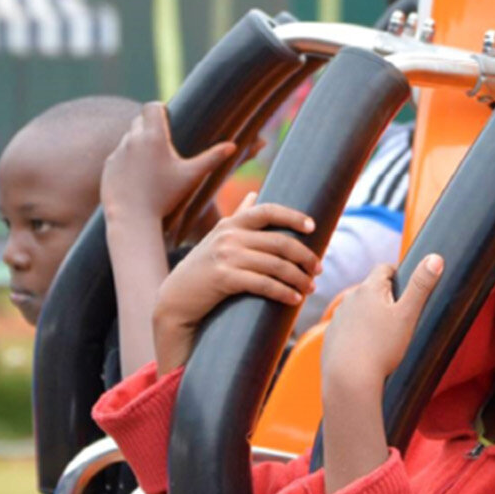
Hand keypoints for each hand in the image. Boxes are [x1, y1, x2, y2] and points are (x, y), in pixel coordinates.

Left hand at [101, 102, 236, 225]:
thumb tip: (233, 146)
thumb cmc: (165, 197)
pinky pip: (119, 155)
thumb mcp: (192, 176)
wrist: (132, 217)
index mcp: (153, 136)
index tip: (168, 117)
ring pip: (129, 138)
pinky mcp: (108, 165)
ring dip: (139, 144)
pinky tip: (139, 177)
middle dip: (150, 126)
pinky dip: (128, 161)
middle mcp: (132, 139)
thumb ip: (212, 158)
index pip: (152, 107)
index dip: (160, 109)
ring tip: (153, 163)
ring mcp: (118, 152)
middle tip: (165, 141)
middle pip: (139, 120)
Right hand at [151, 193, 319, 373]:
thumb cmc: (203, 267)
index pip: (268, 211)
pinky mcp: (224, 278)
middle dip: (306, 256)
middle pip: (281, 242)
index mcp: (232, 224)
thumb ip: (238, 216)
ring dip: (299, 278)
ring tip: (311, 288)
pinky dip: (284, 292)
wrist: (176, 298)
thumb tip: (254, 193)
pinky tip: (294, 299)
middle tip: (318, 269)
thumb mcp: (218, 237)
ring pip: (277, 265)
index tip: (313, 227)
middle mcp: (229, 236)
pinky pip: (264, 284)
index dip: (293, 216)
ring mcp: (226, 256)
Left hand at [321, 255, 444, 396]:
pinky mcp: (331, 337)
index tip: (408, 288)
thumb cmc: (381, 348)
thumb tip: (435, 258)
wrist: (349, 379)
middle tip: (401, 316)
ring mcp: (338, 318)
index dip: (398, 274)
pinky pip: (347, 329)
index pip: (384, 268)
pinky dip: (357, 334)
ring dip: (369, 315)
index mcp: (369, 289)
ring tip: (384, 335)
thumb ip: (421, 286)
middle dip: (385, 297)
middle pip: (370, 289)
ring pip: (358, 309)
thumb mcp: (408, 315)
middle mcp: (350, 299)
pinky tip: (367, 349)